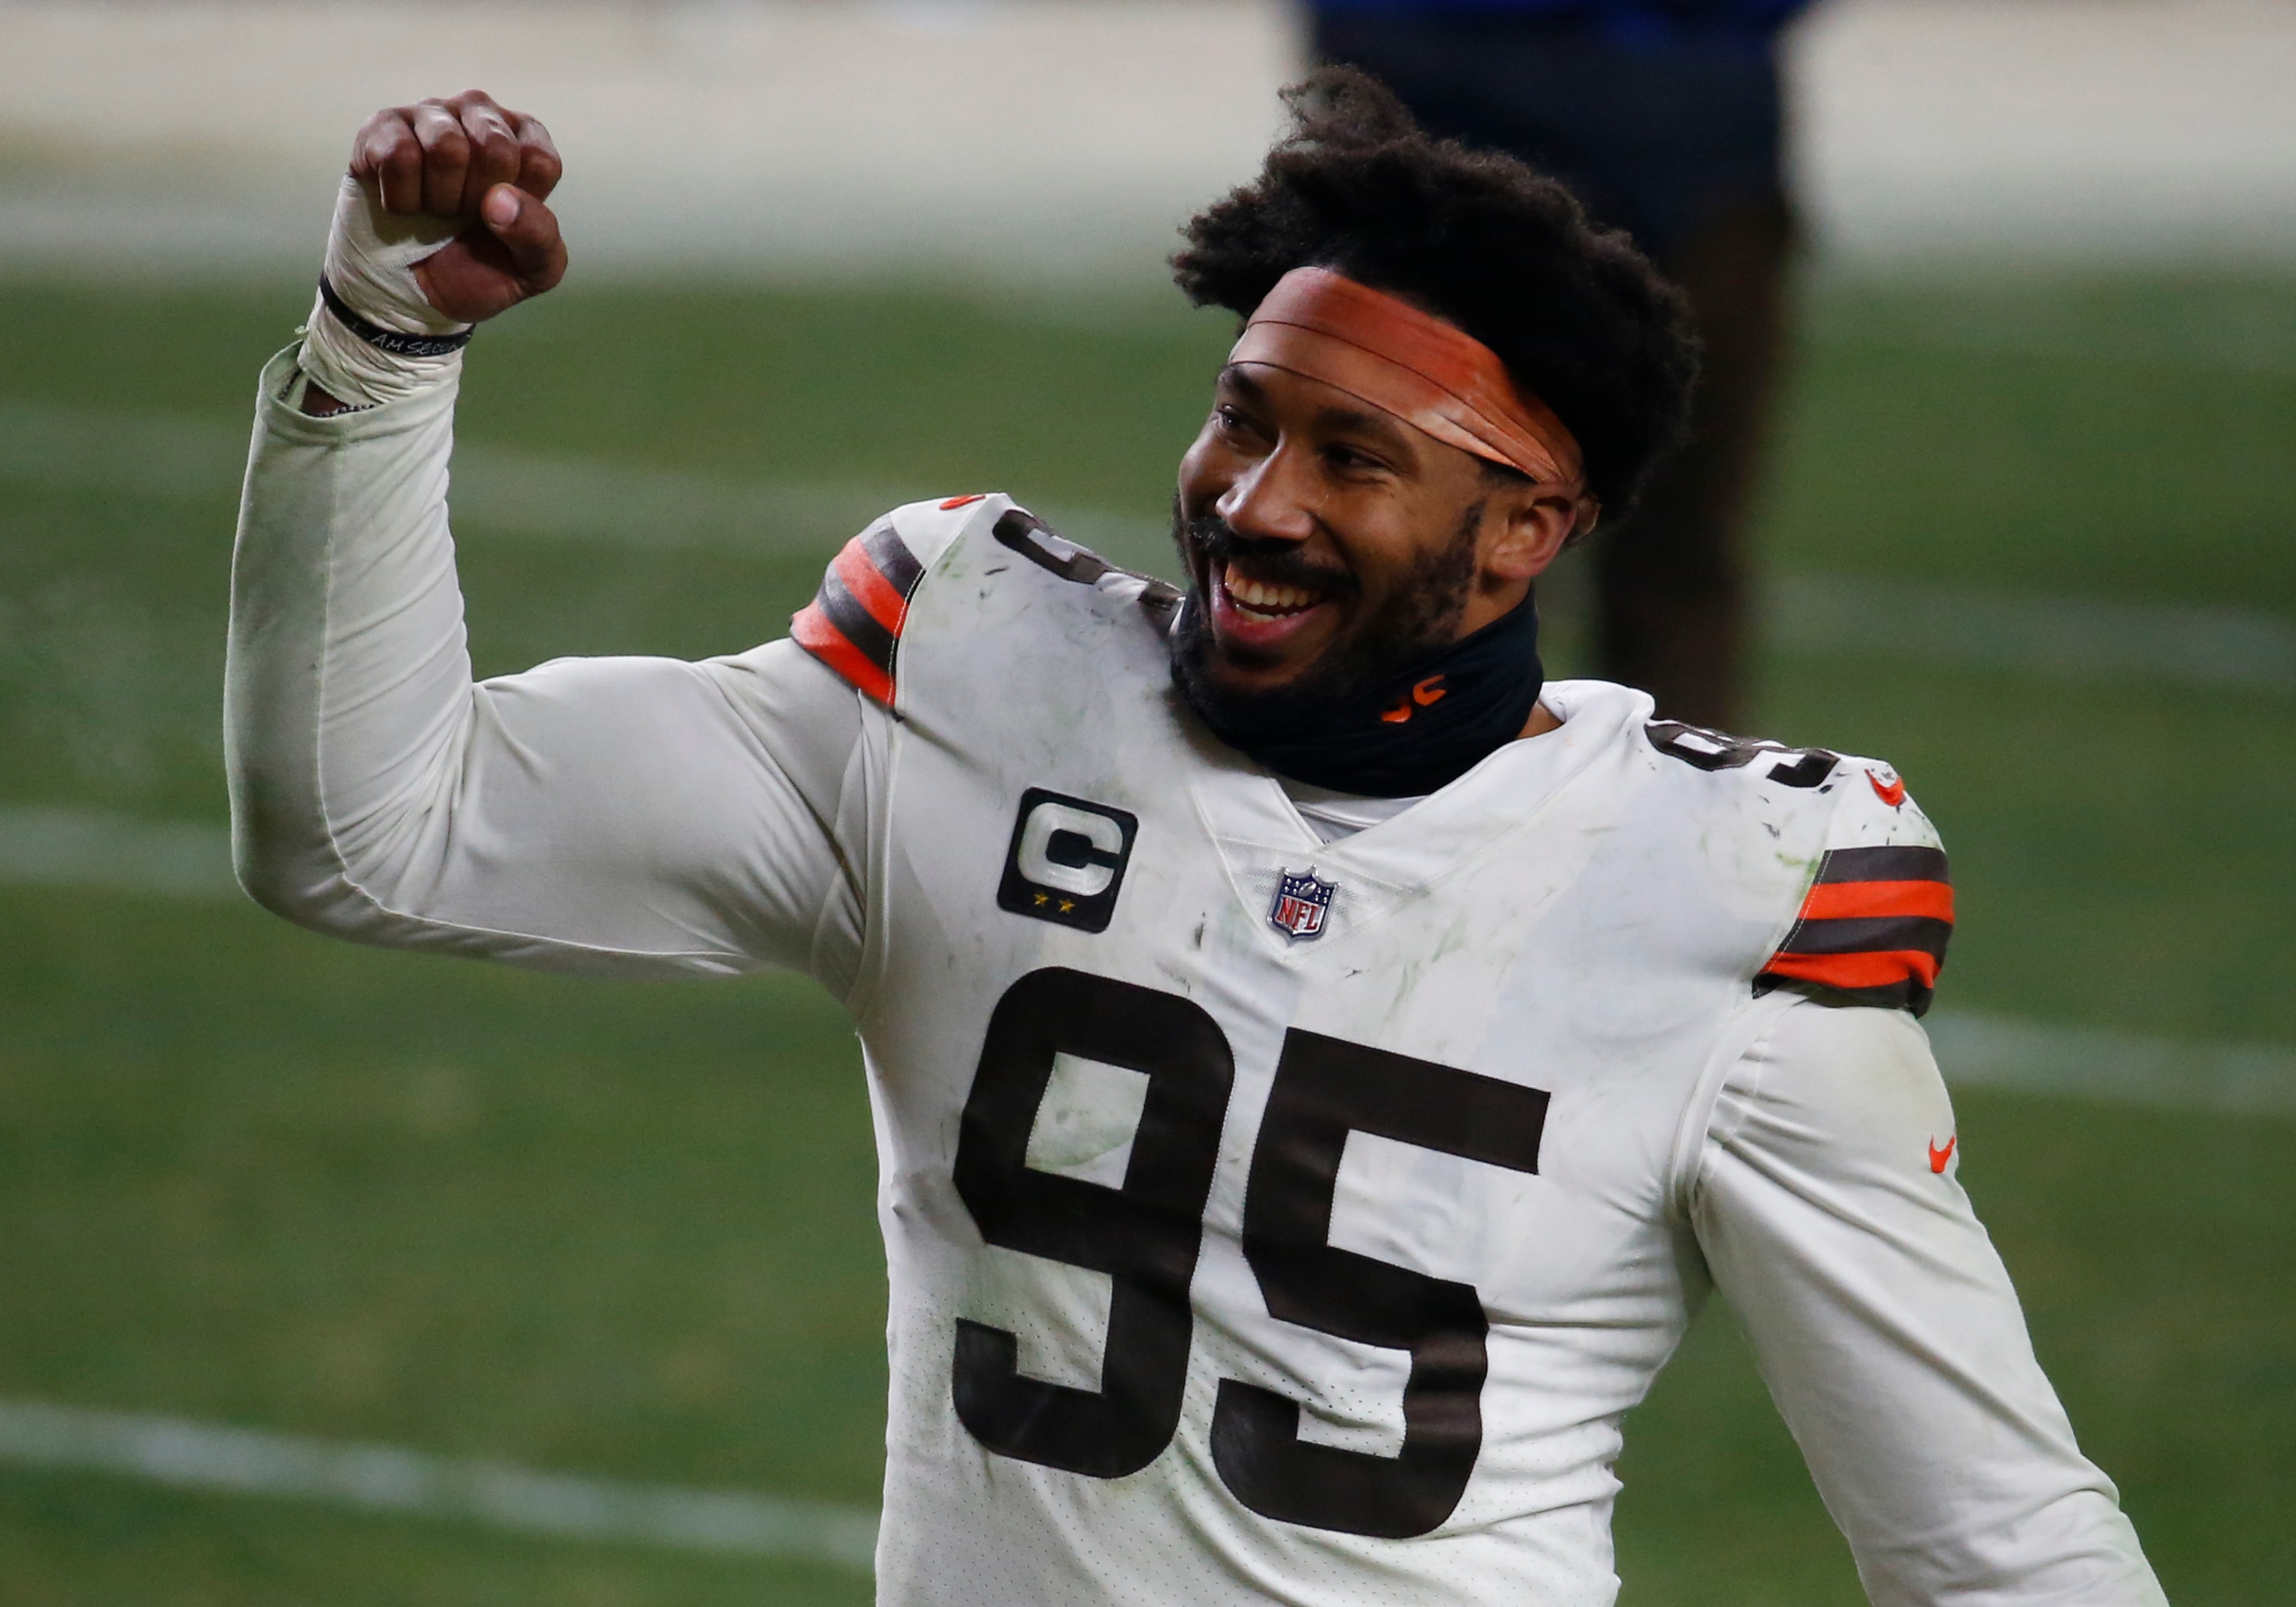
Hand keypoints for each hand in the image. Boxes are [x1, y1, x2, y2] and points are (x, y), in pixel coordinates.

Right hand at [349, 89, 566, 324]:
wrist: (413, 291)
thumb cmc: (480, 269)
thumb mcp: (531, 269)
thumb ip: (538, 236)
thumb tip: (499, 199)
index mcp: (526, 141)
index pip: (540, 163)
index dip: (519, 208)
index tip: (501, 222)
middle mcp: (480, 114)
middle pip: (496, 148)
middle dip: (477, 202)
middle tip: (462, 216)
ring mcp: (430, 114)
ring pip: (446, 147)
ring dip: (439, 200)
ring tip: (434, 209)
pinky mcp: (382, 126)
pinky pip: (398, 155)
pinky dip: (401, 200)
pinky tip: (404, 206)